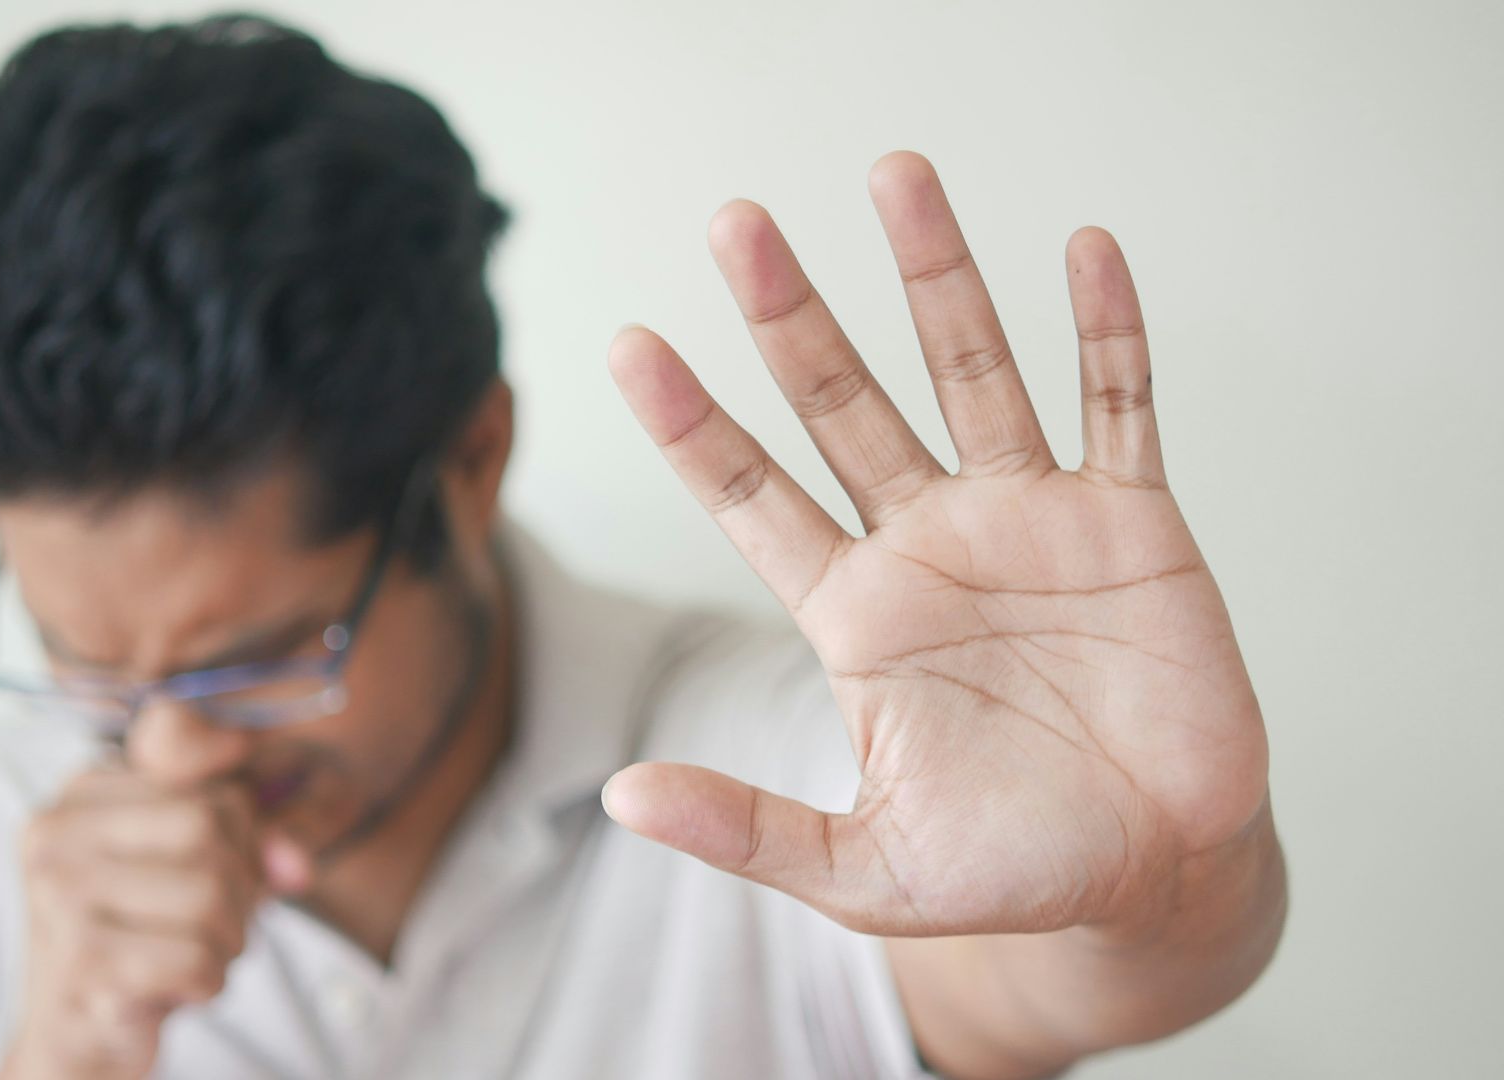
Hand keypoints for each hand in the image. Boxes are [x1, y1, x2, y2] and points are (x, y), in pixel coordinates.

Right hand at [0, 764, 312, 1079]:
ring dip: (228, 941)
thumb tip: (297, 864)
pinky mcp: (79, 960)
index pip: (214, 792)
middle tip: (219, 928)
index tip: (228, 881)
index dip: (247, 844)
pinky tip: (179, 988)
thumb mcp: (195, 868)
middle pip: (208, 829)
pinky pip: (195, 957)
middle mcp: (57, 832)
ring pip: (208, 894)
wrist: (77, 1037)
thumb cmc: (142, 941)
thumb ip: (254, 841)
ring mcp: (59, 894)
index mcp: (83, 793)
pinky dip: (209, 981)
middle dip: (240, 890)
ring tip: (197, 957)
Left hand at [602, 151, 1269, 939]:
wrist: (1155, 876)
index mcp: (856, 612)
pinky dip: (1107, 331)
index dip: (692, 423)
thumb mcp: (863, 870)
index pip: (751, 495)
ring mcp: (1029, 521)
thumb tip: (618, 797)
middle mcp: (929, 543)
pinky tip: (1084, 251)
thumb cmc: (1008, 871)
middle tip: (736, 224)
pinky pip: (1119, 404)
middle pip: (843, 402)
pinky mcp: (1131, 524)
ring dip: (937, 276)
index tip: (628, 346)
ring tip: (895, 175)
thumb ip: (747, 827)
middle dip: (791, 315)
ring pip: (971, 370)